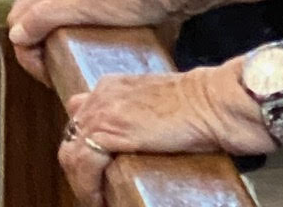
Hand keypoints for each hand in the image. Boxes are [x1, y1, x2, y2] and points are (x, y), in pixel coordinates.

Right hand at [7, 0, 174, 83]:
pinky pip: (67, 20)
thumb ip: (46, 17)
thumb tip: (15, 34)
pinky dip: (63, 36)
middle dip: (33, 47)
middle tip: (51, 73)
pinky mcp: (96, 5)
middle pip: (28, 19)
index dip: (25, 49)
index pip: (18, 19)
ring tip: (63, 64)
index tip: (44, 74)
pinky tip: (79, 50)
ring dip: (47, 42)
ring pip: (46, 19)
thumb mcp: (83, 7)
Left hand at [59, 65, 271, 204]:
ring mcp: (104, 112)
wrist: (213, 101)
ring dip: (81, 184)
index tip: (94, 175)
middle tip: (94, 193)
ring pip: (71, 153)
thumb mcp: (157, 104)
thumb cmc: (199, 106)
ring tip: (96, 201)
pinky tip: (99, 200)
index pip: (78, 118)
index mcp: (110, 88)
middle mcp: (101, 96)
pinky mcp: (113, 130)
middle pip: (69, 138)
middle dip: (78, 171)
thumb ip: (138, 115)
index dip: (83, 152)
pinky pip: (85, 162)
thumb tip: (138, 141)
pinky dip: (87, 186)